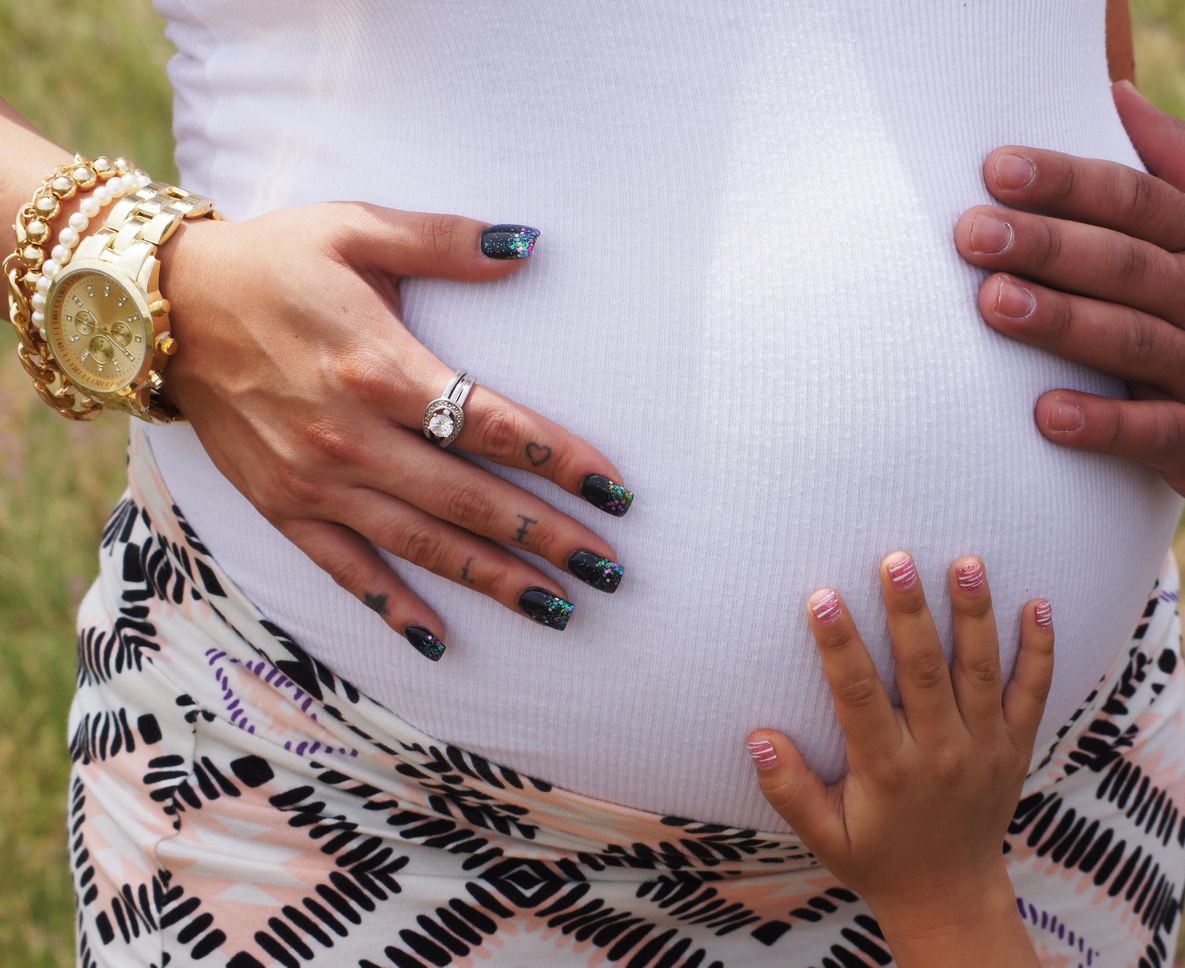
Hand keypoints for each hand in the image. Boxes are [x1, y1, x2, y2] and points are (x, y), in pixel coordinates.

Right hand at [154, 204, 633, 656]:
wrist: (163, 306)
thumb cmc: (274, 261)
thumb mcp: (358, 229)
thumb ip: (447, 243)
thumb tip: (529, 246)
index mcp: (383, 369)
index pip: (496, 427)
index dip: (562, 462)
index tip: (616, 491)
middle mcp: (353, 438)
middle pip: (471, 501)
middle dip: (548, 538)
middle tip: (611, 570)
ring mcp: (316, 481)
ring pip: (422, 546)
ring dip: (494, 581)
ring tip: (559, 609)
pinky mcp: (282, 507)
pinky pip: (346, 569)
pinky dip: (392, 606)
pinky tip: (439, 638)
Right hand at [747, 553, 1049, 966]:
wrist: (950, 897)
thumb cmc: (877, 859)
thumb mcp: (824, 836)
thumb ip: (789, 789)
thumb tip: (757, 738)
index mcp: (887, 772)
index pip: (859, 697)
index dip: (840, 646)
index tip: (823, 598)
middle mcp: (940, 755)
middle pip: (924, 672)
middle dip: (910, 613)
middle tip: (897, 560)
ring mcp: (985, 748)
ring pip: (979, 672)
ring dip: (974, 615)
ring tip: (967, 561)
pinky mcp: (1017, 747)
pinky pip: (1032, 692)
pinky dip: (1039, 649)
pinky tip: (1038, 602)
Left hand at [956, 80, 1184, 512]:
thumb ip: (1180, 156)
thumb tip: (1113, 91)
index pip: (1133, 200)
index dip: (1066, 182)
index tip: (999, 168)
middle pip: (1122, 265)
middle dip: (1046, 246)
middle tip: (972, 233)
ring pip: (1131, 342)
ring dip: (1062, 323)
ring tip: (994, 303)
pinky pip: (1157, 433)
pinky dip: (1105, 425)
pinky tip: (1048, 416)